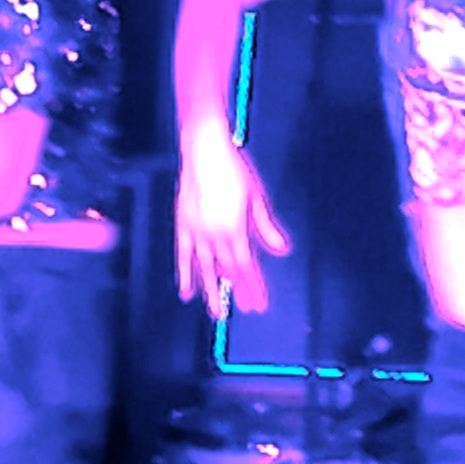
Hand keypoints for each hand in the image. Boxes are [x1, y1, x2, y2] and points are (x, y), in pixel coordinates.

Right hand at [174, 123, 291, 318]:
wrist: (204, 150)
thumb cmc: (234, 170)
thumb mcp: (256, 198)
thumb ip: (266, 228)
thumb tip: (282, 250)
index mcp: (234, 229)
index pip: (246, 267)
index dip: (253, 287)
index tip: (259, 303)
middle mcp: (214, 235)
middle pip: (228, 270)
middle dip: (238, 291)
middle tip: (246, 308)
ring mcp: (196, 231)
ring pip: (205, 268)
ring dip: (211, 290)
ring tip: (215, 312)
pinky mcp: (182, 225)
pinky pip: (183, 255)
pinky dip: (185, 273)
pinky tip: (186, 290)